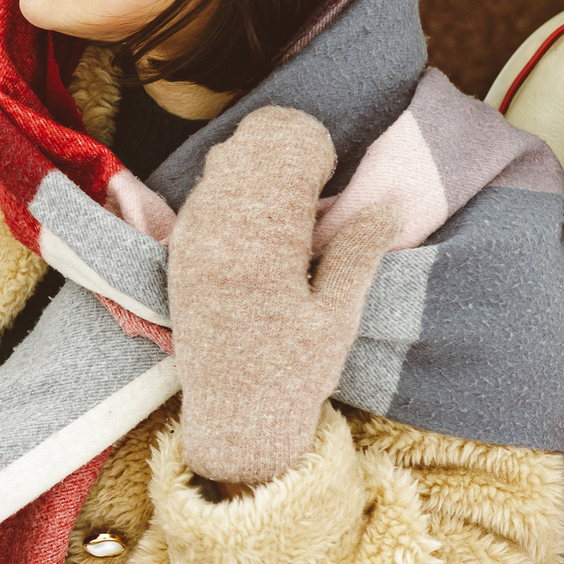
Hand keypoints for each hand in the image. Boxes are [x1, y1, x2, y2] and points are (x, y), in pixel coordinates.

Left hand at [166, 106, 398, 487]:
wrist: (232, 419)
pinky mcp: (178, 257)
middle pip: (243, 153)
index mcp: (261, 250)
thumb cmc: (293, 375)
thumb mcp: (338, 319)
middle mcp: (216, 239)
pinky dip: (227, 183)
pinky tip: (254, 201)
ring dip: (252, 160)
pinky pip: (199, 195)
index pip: (279, 163)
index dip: (308, 147)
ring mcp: (191, 245)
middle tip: (313, 163)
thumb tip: (385, 205)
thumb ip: (356, 256)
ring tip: (287, 178)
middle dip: (280, 145)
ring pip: (216, 168)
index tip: (330, 161)